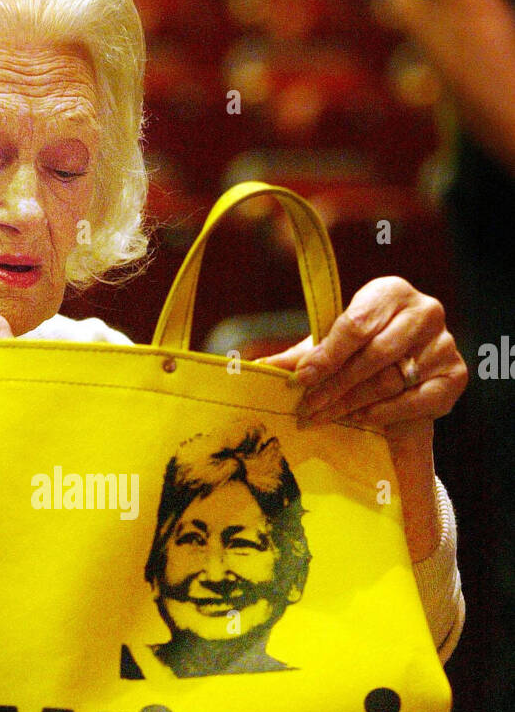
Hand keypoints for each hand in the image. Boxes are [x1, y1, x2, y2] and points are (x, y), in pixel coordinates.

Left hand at [259, 276, 467, 439]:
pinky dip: (386, 412)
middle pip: (375, 354)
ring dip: (352, 403)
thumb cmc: (362, 351)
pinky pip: (417, 400)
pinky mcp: (455, 375)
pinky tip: (361, 419)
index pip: (356, 324)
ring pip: (392, 379)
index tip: (302, 378)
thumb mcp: (331, 348)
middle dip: (336, 384)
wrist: (404, 375)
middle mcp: (425, 311)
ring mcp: (444, 343)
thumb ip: (300, 356)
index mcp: (390, 292)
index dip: (327, 354)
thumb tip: (257, 367)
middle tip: (307, 407)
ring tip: (322, 417)